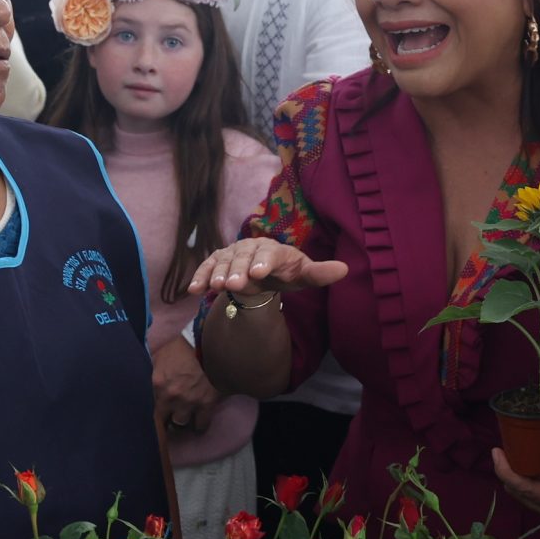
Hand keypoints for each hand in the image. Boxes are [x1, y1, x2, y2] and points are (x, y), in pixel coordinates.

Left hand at [152, 337, 220, 434]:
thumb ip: (156, 372)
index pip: (150, 407)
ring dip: (183, 421)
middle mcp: (170, 397)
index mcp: (158, 384)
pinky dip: (200, 425)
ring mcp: (188, 403)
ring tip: (186, 418)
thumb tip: (154, 382)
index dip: (156, 411)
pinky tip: (199, 422)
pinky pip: (201, 425)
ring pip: (181, 423)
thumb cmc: (184, 346)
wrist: (209, 344)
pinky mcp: (206, 405)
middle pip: (164, 419)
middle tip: (171, 416)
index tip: (160, 413)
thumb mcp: (161, 355)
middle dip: (167, 418)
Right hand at [188, 237, 349, 302]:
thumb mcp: (303, 276)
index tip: (258, 273)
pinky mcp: (217, 261)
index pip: (268, 254)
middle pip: (242, 257)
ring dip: (217, 273)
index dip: (263, 262)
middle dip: (237, 270)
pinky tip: (194, 290)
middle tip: (233, 284)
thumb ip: (320, 274)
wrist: (265, 272)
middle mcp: (250, 247)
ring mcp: (231, 253)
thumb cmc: (286, 273)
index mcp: (274, 249)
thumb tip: (345, 270)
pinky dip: (200, 276)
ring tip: (215, 287)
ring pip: (223, 261)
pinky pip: (207, 267)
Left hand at [492, 435, 539, 522]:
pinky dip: (526, 481)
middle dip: (506, 474)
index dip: (507, 472)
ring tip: (508, 455)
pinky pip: (534, 496)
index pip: (526, 490)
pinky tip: (524, 465)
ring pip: (525, 497)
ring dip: (515, 478)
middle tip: (500, 450)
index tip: (496, 453)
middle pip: (521, 495)